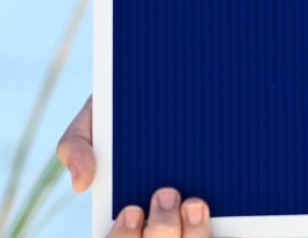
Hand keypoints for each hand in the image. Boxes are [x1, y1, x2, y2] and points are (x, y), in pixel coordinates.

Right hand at [58, 99, 214, 232]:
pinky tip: (227, 212)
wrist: (176, 84)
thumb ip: (76, 145)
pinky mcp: (231, 220)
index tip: (132, 210)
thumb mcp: (95, 119)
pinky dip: (224, 230)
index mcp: (125, 218)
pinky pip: (229, 236)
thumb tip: (81, 183)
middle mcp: (159, 227)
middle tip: (166, 195)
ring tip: (195, 204)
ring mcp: (193, 227)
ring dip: (194, 235)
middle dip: (162, 230)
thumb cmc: (127, 110)